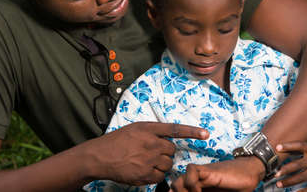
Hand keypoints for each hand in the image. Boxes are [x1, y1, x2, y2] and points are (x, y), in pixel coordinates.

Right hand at [86, 122, 208, 185]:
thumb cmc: (116, 141)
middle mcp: (151, 144)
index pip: (175, 129)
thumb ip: (152, 131)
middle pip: (172, 150)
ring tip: (146, 161)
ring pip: (168, 164)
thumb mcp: (134, 128)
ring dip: (162, 164)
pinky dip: (156, 175)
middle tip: (153, 152)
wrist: (100, 157)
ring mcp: (148, 160)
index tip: (206, 134)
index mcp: (148, 129)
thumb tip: (166, 137)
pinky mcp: (145, 175)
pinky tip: (144, 170)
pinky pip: (160, 176)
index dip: (192, 132)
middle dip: (166, 152)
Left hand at [170, 156, 264, 191]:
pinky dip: (191, 182)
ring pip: (179, 180)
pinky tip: (198, 191)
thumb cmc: (237, 188)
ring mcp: (200, 175)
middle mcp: (196, 182)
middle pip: (174, 188)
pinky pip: (191, 171)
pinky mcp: (207, 170)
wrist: (250, 172)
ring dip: (182, 191)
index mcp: (198, 189)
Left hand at [274, 141, 306, 191]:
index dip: (287, 146)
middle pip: (297, 165)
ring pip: (302, 178)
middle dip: (285, 170)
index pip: (298, 146)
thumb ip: (299, 147)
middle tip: (275, 174)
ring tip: (279, 184)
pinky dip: (303, 191)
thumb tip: (282, 148)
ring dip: (289, 182)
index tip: (277, 147)